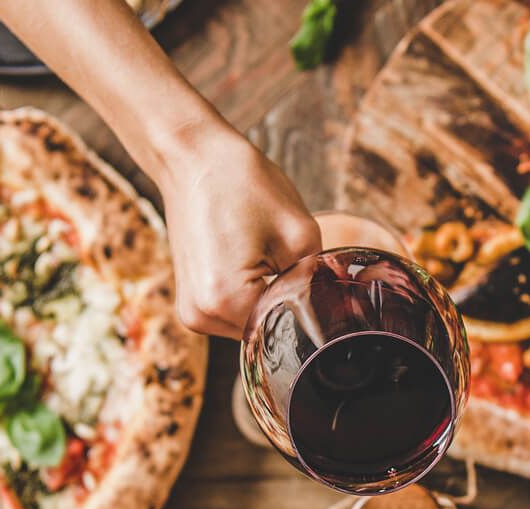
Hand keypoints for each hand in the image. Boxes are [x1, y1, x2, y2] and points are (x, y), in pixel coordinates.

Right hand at [155, 123, 320, 337]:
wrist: (190, 155)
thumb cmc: (239, 183)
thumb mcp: (299, 232)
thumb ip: (319, 280)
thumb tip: (338, 311)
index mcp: (225, 299)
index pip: (288, 329)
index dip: (314, 310)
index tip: (326, 287)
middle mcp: (202, 315)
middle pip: (269, 331)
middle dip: (291, 305)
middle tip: (296, 262)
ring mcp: (193, 312)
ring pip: (254, 324)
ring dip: (271, 301)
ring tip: (270, 257)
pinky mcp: (193, 303)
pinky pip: (237, 313)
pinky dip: (253, 295)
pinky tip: (255, 262)